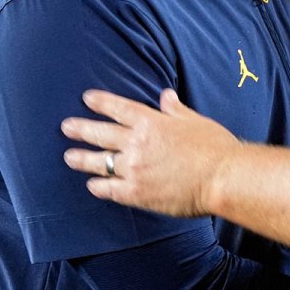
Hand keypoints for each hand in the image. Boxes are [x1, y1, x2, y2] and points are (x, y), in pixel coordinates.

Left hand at [61, 89, 241, 216]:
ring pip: (100, 162)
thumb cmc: (215, 147)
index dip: (101, 103)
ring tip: (70, 157)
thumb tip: (165, 96)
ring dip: (82, 159)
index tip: (86, 99)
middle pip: (101, 134)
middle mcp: (137, 144)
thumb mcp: (196, 121)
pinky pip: (110, 189)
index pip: (119, 109)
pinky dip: (99, 187)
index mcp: (152, 123)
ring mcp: (134, 169)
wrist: (223, 177)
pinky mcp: (137, 193)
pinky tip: (92, 185)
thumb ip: (176, 110)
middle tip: (66, 127)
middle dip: (81, 129)